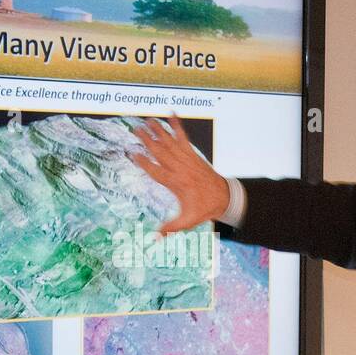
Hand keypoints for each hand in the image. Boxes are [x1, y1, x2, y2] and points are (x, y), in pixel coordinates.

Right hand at [129, 113, 228, 235]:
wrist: (224, 197)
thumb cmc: (204, 208)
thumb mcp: (187, 221)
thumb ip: (171, 228)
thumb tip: (156, 239)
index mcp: (175, 183)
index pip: (154, 170)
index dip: (142, 161)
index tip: (131, 153)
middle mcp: (179, 168)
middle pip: (160, 151)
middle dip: (147, 140)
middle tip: (135, 129)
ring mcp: (186, 159)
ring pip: (170, 142)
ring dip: (158, 130)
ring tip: (148, 120)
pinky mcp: (193, 155)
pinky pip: (184, 138)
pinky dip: (178, 126)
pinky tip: (172, 115)